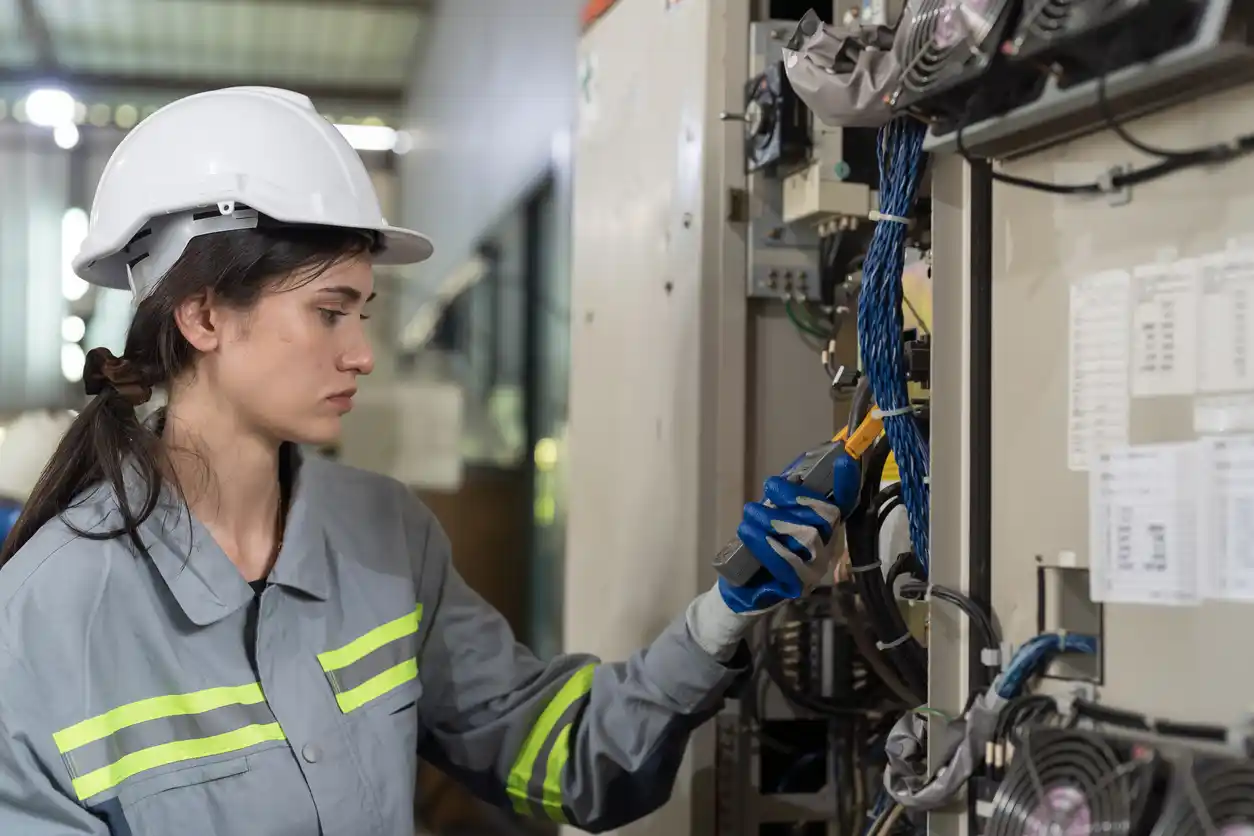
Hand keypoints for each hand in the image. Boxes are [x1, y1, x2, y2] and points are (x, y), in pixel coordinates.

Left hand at [719, 453, 860, 614]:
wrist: (742, 585)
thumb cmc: (762, 543)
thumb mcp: (773, 516)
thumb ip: (785, 497)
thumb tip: (794, 472)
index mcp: (826, 527)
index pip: (845, 503)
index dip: (847, 483)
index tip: (843, 460)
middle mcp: (828, 547)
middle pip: (827, 518)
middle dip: (798, 497)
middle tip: (770, 484)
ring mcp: (815, 568)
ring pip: (807, 538)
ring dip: (775, 520)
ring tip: (750, 510)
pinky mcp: (797, 586)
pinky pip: (786, 563)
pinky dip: (765, 544)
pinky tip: (747, 530)